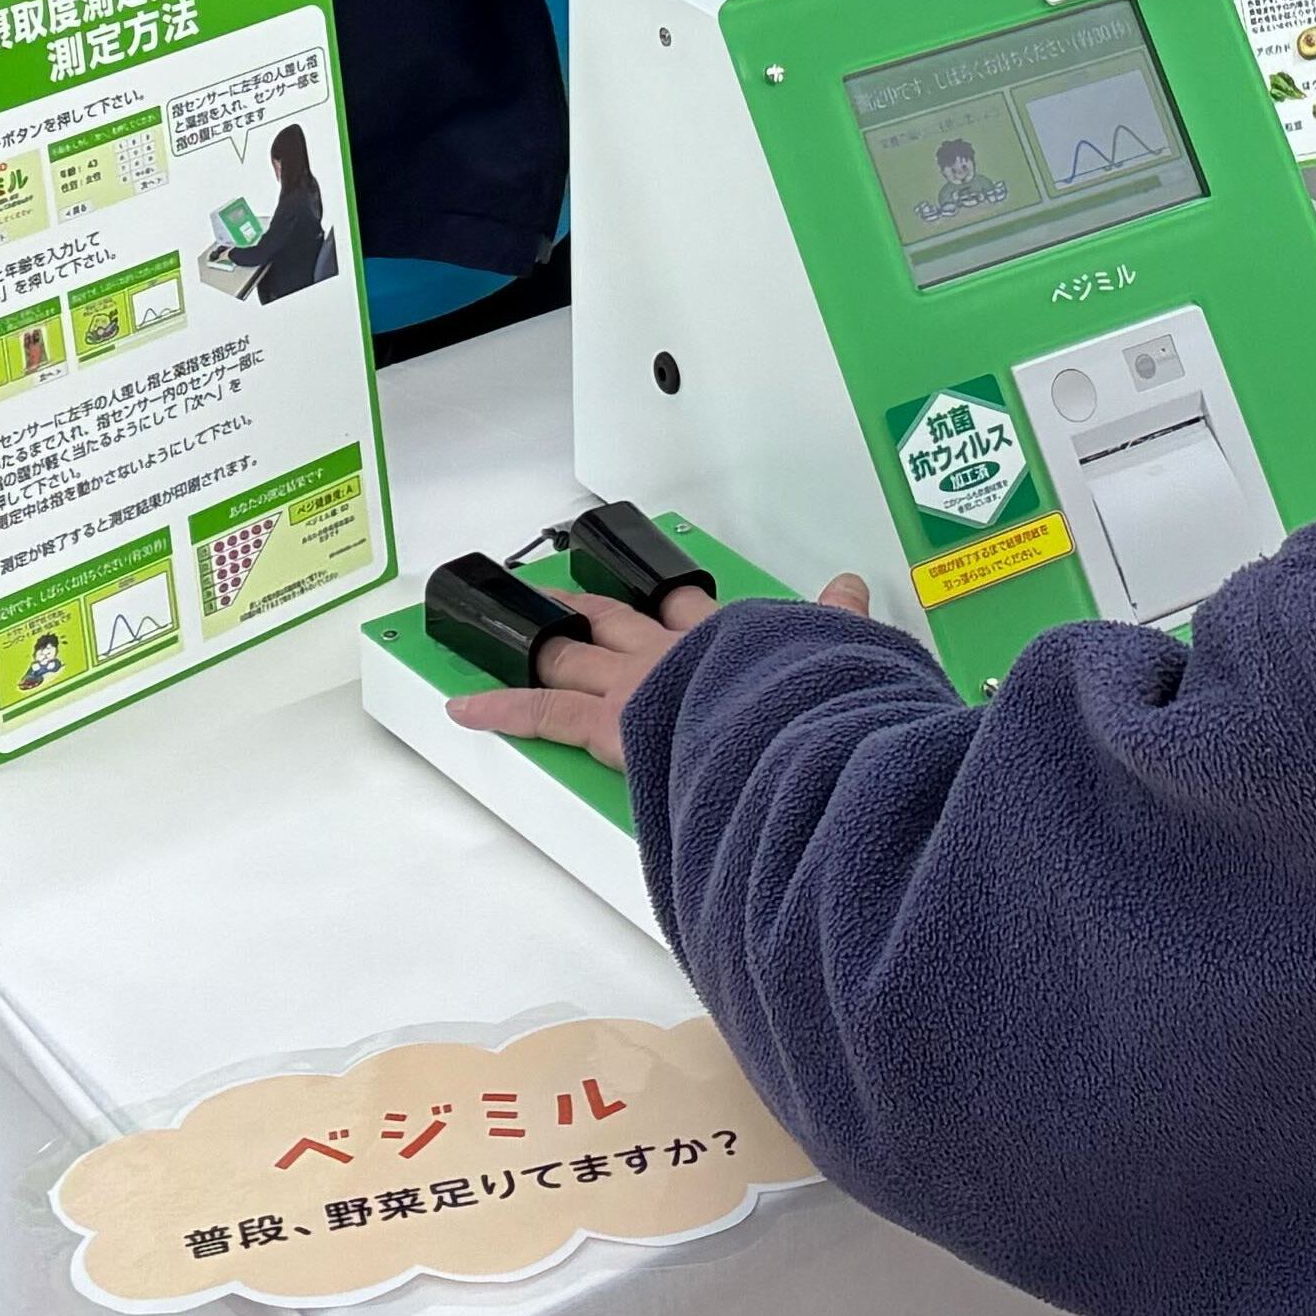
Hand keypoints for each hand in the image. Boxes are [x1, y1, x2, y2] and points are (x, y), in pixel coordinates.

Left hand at [443, 574, 874, 773]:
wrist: (784, 729)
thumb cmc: (810, 705)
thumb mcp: (839, 658)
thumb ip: (841, 623)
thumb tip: (853, 586)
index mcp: (730, 643)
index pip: (695, 615)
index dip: (677, 603)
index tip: (669, 597)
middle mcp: (675, 654)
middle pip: (620, 623)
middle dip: (588, 608)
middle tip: (565, 596)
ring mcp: (635, 684)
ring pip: (572, 656)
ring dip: (540, 642)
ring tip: (509, 630)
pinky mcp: (608, 721)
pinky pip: (542, 712)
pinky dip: (498, 710)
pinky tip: (462, 709)